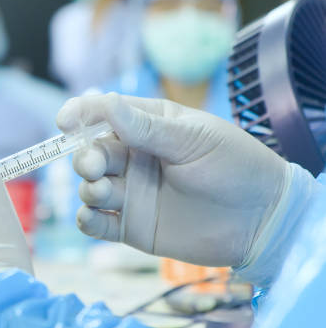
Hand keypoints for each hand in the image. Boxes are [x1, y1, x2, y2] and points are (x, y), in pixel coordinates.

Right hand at [57, 93, 290, 266]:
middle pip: (91, 152)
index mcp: (147, 125)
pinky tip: (92, 217)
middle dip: (86, 157)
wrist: (262, 218)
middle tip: (95, 167)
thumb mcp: (192, 139)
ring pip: (90, 186)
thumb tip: (106, 102)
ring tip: (103, 192)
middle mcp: (134, 157)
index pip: (103, 113)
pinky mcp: (131, 225)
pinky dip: (87, 219)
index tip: (65, 122)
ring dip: (88, 187)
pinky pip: (96, 222)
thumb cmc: (234, 166)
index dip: (80, 114)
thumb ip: (147, 127)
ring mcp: (131, 192)